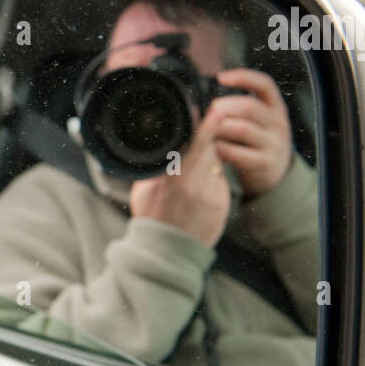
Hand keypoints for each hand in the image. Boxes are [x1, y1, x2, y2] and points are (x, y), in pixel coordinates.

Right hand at [129, 107, 230, 247]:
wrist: (166, 254)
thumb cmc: (151, 218)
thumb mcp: (143, 191)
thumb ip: (156, 168)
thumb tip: (164, 145)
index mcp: (171, 182)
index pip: (193, 147)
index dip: (206, 128)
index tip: (215, 111)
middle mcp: (193, 187)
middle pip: (209, 150)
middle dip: (210, 135)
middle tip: (211, 119)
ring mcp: (210, 196)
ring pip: (216, 162)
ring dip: (209, 155)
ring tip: (195, 162)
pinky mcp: (220, 203)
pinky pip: (218, 179)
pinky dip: (211, 174)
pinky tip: (200, 182)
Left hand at [209, 69, 292, 196]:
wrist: (274, 173)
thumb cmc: (256, 140)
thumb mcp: (257, 120)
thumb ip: (239, 108)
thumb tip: (207, 101)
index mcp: (275, 107)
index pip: (265, 84)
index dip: (243, 77)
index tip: (220, 77)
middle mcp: (278, 123)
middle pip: (249, 107)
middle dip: (223, 107)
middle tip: (207, 112)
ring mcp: (273, 144)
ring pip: (242, 129)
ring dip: (218, 128)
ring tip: (206, 131)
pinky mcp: (264, 163)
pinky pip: (237, 153)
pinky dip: (220, 149)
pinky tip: (212, 148)